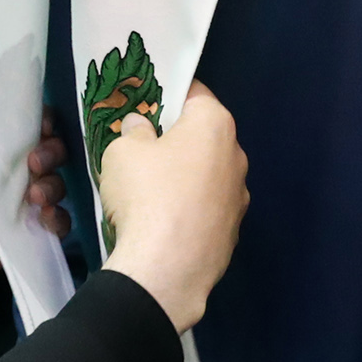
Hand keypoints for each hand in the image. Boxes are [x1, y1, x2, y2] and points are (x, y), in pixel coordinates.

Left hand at [0, 117, 70, 310]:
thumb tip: (25, 149)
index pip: (19, 129)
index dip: (38, 124)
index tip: (44, 129)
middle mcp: (1, 173)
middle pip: (44, 155)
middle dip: (50, 153)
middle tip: (36, 165)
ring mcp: (11, 206)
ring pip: (53, 187)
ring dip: (54, 186)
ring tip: (36, 197)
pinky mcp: (17, 238)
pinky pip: (51, 225)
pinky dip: (58, 220)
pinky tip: (46, 220)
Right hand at [98, 79, 248, 332]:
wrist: (167, 269)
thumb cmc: (146, 194)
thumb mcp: (122, 150)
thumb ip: (134, 131)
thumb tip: (143, 128)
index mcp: (215, 124)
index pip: (194, 93)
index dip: (167, 95)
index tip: (145, 105)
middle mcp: (236, 156)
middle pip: (204, 135)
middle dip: (177, 138)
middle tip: (144, 148)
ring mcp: (239, 198)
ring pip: (208, 174)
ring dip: (186, 176)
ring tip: (152, 191)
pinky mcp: (233, 233)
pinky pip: (208, 208)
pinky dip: (191, 209)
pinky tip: (165, 223)